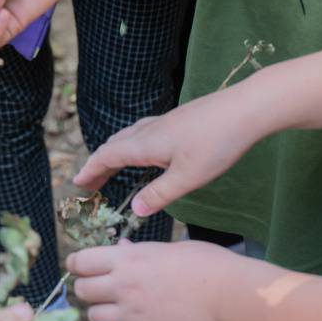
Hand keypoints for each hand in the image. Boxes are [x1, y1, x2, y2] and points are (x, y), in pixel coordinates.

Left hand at [69, 239, 249, 320]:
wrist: (233, 297)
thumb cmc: (208, 264)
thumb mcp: (169, 248)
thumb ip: (139, 251)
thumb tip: (120, 249)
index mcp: (127, 260)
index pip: (79, 262)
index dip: (79, 265)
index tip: (86, 268)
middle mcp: (123, 288)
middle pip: (82, 291)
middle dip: (89, 290)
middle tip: (104, 291)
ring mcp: (133, 318)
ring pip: (94, 319)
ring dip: (102, 316)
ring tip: (119, 313)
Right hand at [72, 87, 268, 216]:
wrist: (244, 110)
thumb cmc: (216, 144)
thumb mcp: (187, 177)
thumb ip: (159, 194)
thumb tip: (133, 210)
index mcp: (145, 144)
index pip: (107, 156)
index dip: (90, 170)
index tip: (77, 184)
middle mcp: (149, 130)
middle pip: (114, 145)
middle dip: (99, 164)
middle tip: (91, 183)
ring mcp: (163, 122)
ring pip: (128, 136)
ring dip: (114, 153)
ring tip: (112, 167)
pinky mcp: (177, 120)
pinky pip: (142, 132)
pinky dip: (131, 145)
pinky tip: (146, 151)